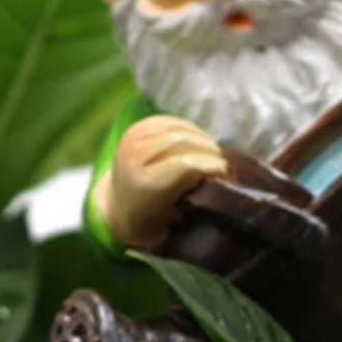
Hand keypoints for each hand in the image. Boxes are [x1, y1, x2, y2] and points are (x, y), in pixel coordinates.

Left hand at [95, 115, 227, 250]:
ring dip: (201, 138)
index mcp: (144, 185)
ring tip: (212, 153)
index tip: (224, 173)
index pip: (185, 165)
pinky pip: (170, 121)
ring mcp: (132, 140)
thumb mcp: (173, 220)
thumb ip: (195, 198)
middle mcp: (134, 158)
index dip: (210, 165)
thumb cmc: (150, 220)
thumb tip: (222, 178)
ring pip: (178, 129)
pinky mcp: (135, 128)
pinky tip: (198, 141)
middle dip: (209, 151)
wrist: (118, 207)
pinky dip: (189, 129)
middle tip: (221, 164)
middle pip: (182, 142)